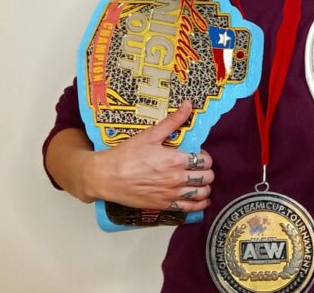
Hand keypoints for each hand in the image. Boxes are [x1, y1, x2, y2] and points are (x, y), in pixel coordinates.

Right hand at [84, 101, 213, 211]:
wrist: (105, 176)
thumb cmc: (126, 154)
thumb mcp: (150, 135)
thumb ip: (172, 121)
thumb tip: (188, 105)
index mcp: (176, 160)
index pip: (205, 160)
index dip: (205, 157)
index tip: (197, 155)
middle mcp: (177, 178)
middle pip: (207, 177)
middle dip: (207, 171)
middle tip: (199, 168)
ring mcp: (171, 194)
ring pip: (202, 193)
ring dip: (205, 187)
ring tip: (200, 182)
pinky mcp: (164, 206)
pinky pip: (190, 209)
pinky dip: (199, 204)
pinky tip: (200, 200)